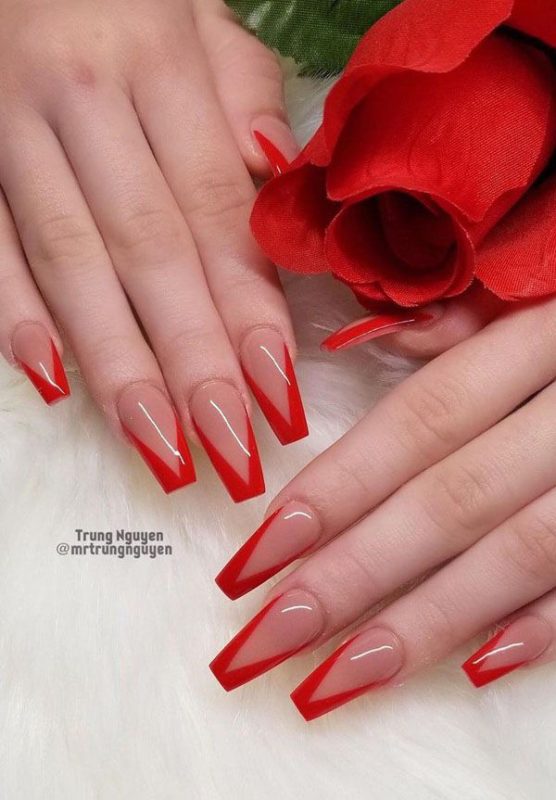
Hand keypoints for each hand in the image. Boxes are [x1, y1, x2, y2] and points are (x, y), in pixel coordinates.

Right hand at [0, 0, 306, 498]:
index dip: (249, 308)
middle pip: (148, 250)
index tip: (279, 393)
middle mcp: (84, 102)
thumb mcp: (200, 19)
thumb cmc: (123, 0)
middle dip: (191, 360)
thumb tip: (277, 172)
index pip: (216, 212)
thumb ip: (243, 94)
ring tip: (159, 445)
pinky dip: (16, 313)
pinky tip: (52, 382)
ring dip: (116, 363)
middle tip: (230, 450)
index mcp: (159, 64)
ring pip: (70, 261)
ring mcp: (13, 133)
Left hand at [211, 296, 555, 718]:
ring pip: (521, 551)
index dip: (335, 488)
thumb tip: (386, 344)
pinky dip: (543, 624)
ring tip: (339, 676)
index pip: (419, 419)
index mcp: (546, 331)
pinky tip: (476, 666)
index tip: (258, 553)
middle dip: (353, 574)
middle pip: (452, 498)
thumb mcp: (547, 282)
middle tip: (267, 637)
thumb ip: (470, 318)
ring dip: (427, 623)